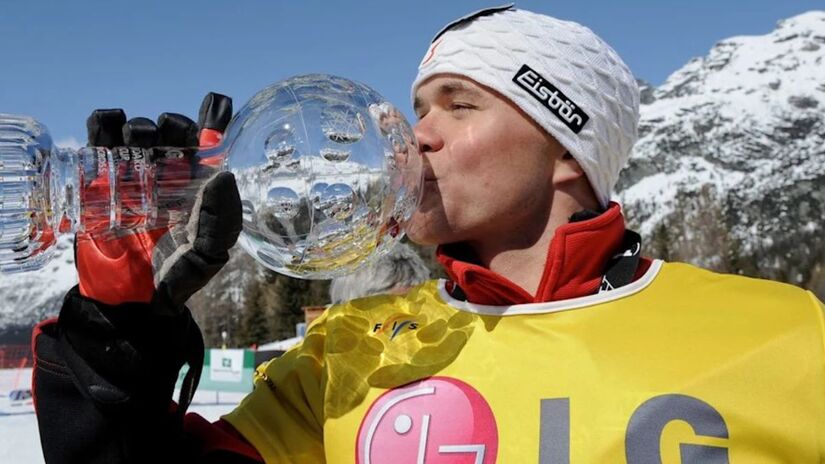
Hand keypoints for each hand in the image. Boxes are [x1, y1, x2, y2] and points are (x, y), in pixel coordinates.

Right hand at [76, 93, 241, 311]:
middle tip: (170, 136)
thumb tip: (222, 175)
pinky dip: (106, 123)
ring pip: (139, 130)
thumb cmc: (176, 277)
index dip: (214, 118)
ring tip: (143, 142)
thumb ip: (221, 219)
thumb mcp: (209, 254)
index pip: (208, 144)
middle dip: (174, 124)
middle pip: (173, 131)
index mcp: (198, 186)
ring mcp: (133, 173)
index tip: (218, 102)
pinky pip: (101, 137)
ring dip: (142, 126)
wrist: (129, 299)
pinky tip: (113, 128)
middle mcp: (168, 174)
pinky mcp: (99, 176)